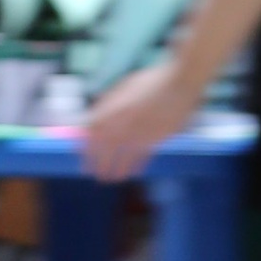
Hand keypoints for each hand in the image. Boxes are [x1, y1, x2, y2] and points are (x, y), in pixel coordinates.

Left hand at [81, 61, 193, 182]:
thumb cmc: (150, 82)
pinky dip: (136, 166)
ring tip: (112, 179)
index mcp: (112, 110)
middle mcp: (122, 125)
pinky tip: (133, 172)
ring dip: (115, 170)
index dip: (85, 147)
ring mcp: (138, 134)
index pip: (92, 134)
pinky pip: (141, 158)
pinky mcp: (155, 141)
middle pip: (104, 150)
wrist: (178, 84)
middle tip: (95, 174)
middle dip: (97, 164)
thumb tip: (95, 117)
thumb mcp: (124, 87)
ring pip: (122, 158)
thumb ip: (109, 103)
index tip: (82, 157)